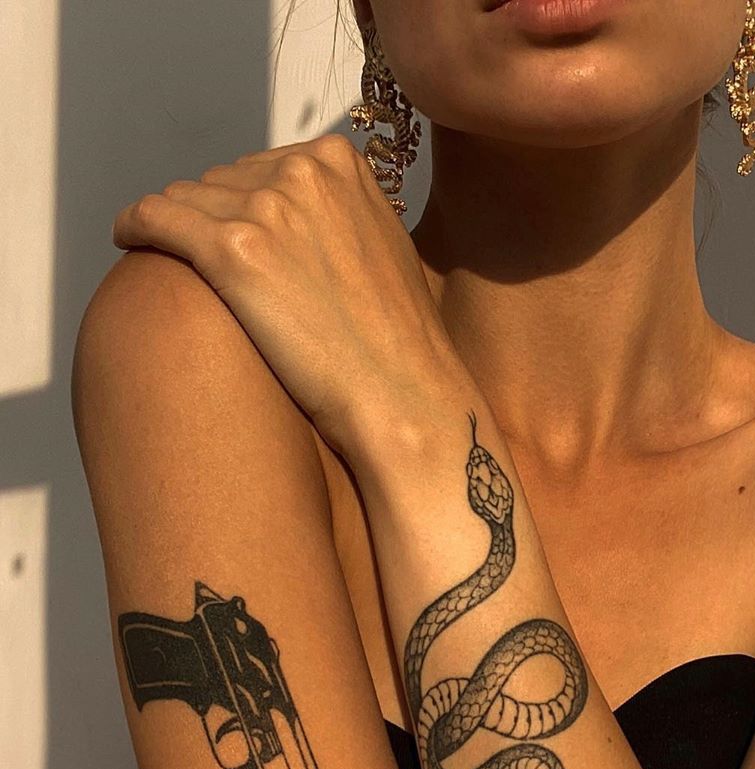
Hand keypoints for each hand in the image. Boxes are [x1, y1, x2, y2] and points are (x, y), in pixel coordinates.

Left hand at [111, 133, 463, 456]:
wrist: (403, 396)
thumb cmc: (399, 343)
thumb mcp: (386, 248)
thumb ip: (342, 214)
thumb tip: (302, 213)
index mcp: (341, 162)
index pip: (264, 165)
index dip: (248, 204)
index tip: (241, 235)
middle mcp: (303, 171)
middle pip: (223, 179)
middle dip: (216, 218)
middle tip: (217, 270)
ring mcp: (268, 207)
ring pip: (186, 198)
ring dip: (178, 230)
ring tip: (175, 266)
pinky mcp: (232, 250)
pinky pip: (155, 218)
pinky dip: (136, 226)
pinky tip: (129, 241)